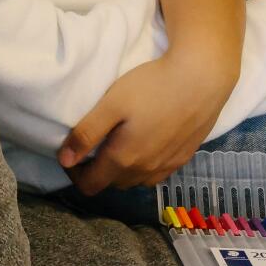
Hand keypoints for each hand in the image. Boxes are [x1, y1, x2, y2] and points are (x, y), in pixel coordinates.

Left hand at [57, 51, 236, 194]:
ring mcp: (168, 166)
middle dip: (96, 170)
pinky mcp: (184, 157)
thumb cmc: (151, 88)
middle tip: (91, 142)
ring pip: (135, 180)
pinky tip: (143, 144)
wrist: (201, 80)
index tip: (70, 151)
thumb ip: (86, 134)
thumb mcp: (111, 105)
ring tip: (115, 142)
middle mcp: (146, 170)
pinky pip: (156, 174)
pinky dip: (142, 166)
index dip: (74, 173)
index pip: (91, 185)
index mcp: (124, 159)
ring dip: (120, 170)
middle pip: (112, 183)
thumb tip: (64, 160)